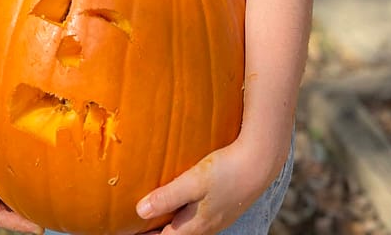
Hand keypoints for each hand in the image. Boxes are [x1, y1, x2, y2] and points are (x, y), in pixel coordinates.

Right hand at [0, 98, 41, 233]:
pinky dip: (20, 180)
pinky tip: (33, 177)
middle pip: (6, 208)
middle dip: (25, 216)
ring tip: (44, 202)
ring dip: (24, 199)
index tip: (39, 229)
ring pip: (8, 193)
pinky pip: (8, 175)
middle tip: (47, 218)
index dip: (18, 225)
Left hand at [134, 139, 288, 234]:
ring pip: (187, 226)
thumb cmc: (227, 170)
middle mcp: (206, 227)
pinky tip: (182, 200)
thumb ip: (167, 196)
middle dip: (156, 232)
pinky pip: (197, 216)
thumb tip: (140, 211)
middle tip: (138, 225)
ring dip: (170, 223)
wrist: (261, 162)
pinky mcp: (223, 206)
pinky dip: (183, 213)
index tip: (129, 231)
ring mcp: (216, 218)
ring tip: (155, 214)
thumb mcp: (193, 181)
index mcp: (195, 226)